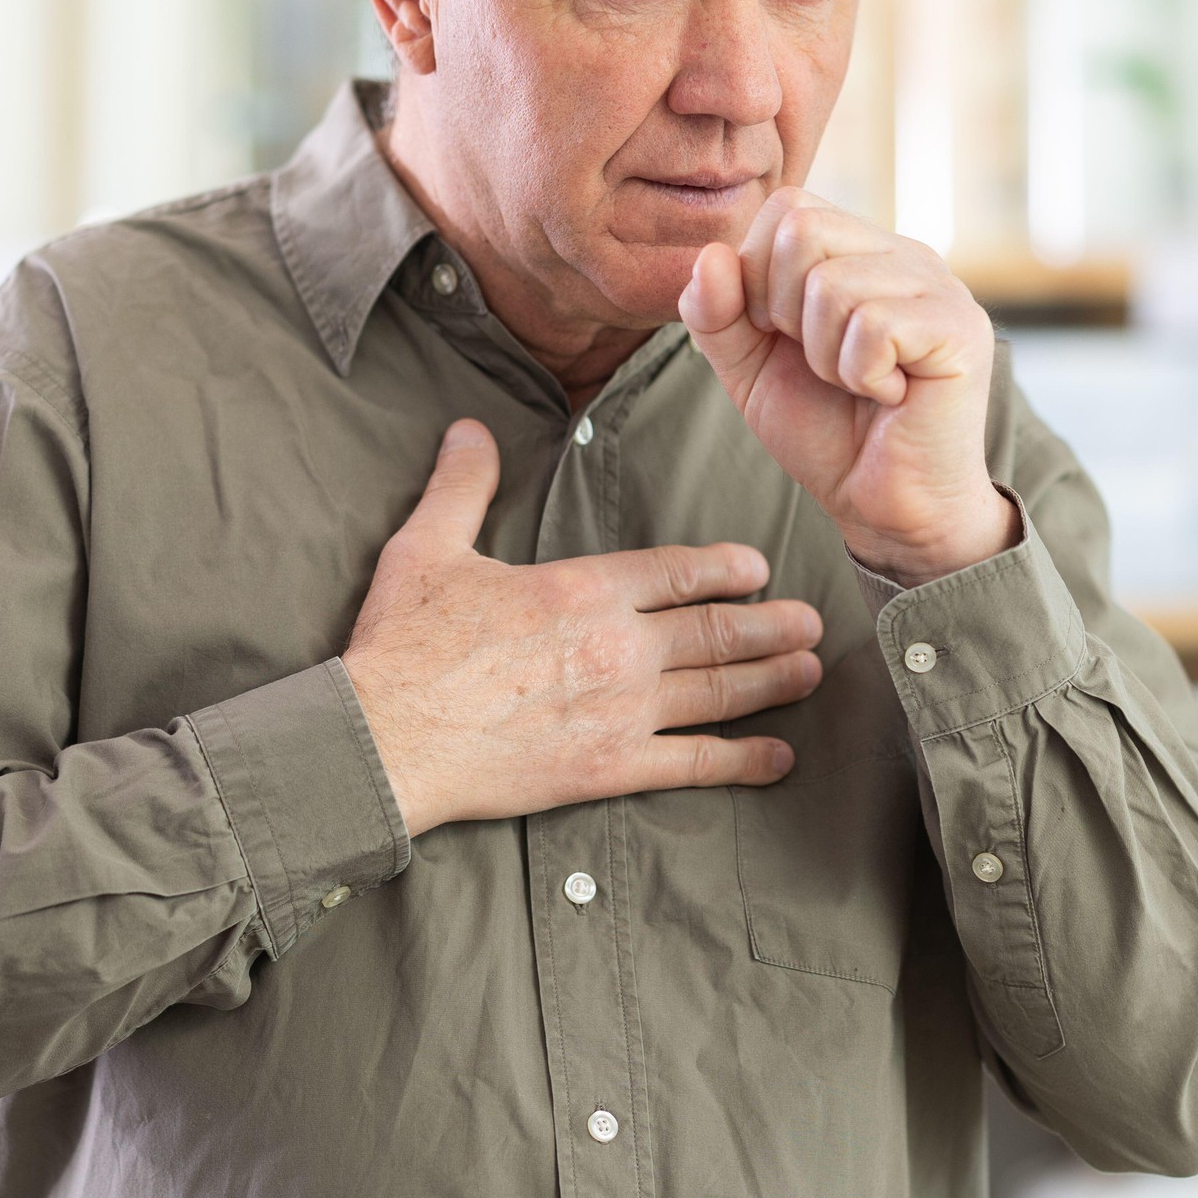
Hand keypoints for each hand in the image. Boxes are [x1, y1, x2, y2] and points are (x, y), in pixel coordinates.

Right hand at [342, 421, 826, 836]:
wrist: (387, 739)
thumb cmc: (403, 647)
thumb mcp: (425, 549)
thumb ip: (461, 487)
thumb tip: (468, 430)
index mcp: (581, 588)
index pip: (674, 571)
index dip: (723, 568)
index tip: (757, 567)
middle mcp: (618, 646)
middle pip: (715, 629)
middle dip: (770, 624)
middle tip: (810, 621)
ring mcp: (623, 710)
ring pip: (719, 690)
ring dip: (772, 679)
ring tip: (809, 671)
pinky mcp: (611, 768)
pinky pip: (695, 763)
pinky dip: (744, 760)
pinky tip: (778, 758)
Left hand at [679, 188, 1017, 587]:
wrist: (885, 507)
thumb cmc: (826, 432)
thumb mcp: (748, 368)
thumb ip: (716, 312)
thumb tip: (709, 255)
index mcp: (858, 249)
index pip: (786, 207)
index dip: (758, 276)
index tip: (785, 338)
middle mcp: (903, 253)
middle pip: (802, 229)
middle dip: (784, 312)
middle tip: (823, 363)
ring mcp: (938, 285)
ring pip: (832, 285)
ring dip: (824, 356)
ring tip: (858, 384)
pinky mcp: (959, 327)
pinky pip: (872, 326)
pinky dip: (860, 375)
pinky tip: (890, 395)